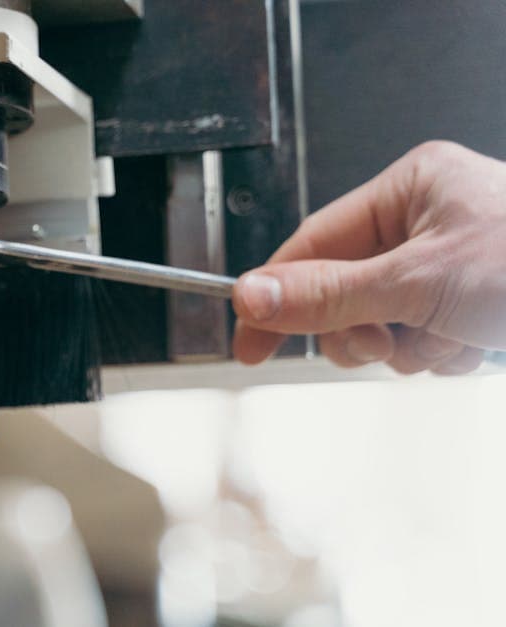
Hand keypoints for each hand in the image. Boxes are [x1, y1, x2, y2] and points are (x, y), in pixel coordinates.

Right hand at [232, 141, 505, 373]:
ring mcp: (451, 263)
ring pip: (385, 321)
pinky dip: (443, 353)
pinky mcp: (473, 301)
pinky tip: (472, 345)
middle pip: (345, 290)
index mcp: (411, 188)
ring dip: (412, 346)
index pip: (315, 243)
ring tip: (448, 340)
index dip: (276, 294)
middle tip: (382, 343)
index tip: (250, 338)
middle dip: (365, 329)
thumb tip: (254, 296)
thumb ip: (330, 294)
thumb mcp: (422, 281)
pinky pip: (424, 337)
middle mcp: (428, 220)